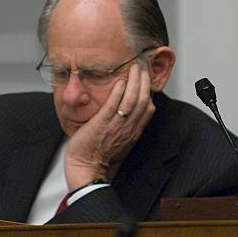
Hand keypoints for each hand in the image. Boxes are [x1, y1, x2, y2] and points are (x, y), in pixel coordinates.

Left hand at [64, 64, 155, 189]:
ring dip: (135, 81)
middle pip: (143, 100)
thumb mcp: (122, 142)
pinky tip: (120, 81)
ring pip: (132, 100)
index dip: (150, 91)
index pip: (149, 108)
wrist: (87, 169)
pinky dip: (118, 92)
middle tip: (143, 67)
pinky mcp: (102, 123)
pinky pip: (114, 105)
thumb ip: (128, 128)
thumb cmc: (100, 157)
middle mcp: (129, 127)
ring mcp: (116, 125)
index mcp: (134, 131)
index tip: (147, 79)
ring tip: (134, 68)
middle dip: (145, 81)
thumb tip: (130, 116)